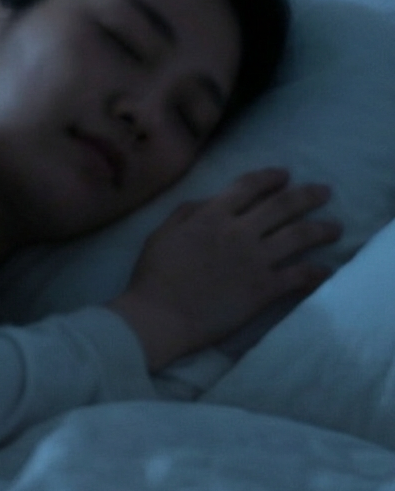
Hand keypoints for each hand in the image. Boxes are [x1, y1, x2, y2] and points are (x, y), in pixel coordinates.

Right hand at [108, 168, 340, 370]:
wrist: (161, 316)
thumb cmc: (155, 275)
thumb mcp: (161, 233)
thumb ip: (186, 212)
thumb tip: (210, 201)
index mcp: (211, 216)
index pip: (247, 187)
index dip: (269, 177)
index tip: (284, 174)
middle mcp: (239, 232)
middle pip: (282, 206)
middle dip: (307, 195)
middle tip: (325, 191)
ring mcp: (256, 260)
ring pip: (298, 237)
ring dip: (321, 229)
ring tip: (335, 227)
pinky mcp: (265, 288)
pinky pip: (299, 275)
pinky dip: (316, 271)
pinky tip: (326, 269)